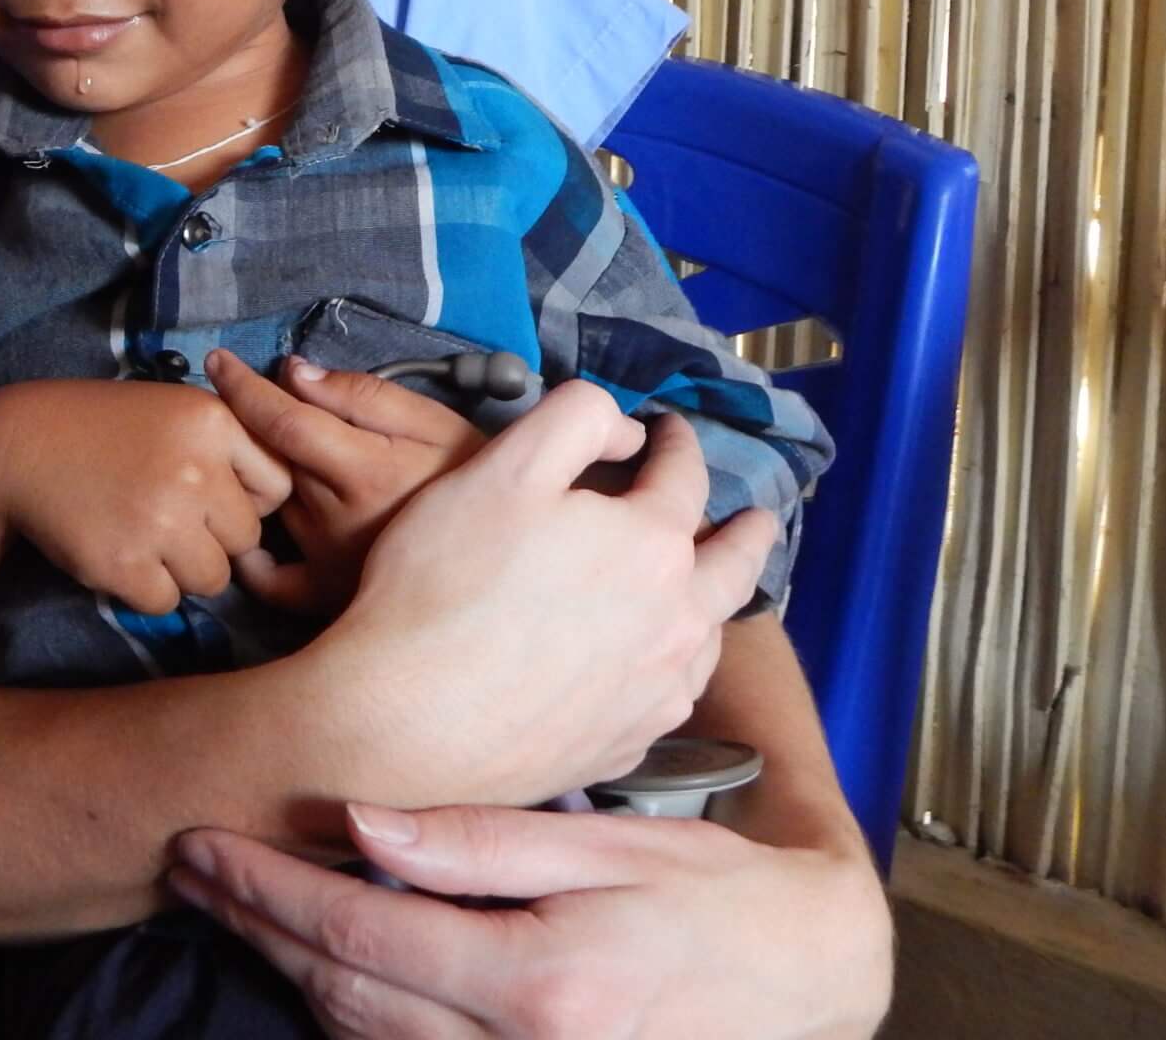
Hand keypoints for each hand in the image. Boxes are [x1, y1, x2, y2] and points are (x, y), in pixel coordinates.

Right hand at [0, 378, 293, 613]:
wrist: (21, 448)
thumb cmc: (108, 429)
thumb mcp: (178, 409)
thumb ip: (234, 443)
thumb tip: (290, 498)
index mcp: (213, 422)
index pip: (277, 486)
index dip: (248, 498)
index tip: (214, 496)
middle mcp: (195, 470)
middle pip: (247, 538)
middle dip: (215, 538)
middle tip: (170, 517)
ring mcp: (159, 520)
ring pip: (214, 578)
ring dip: (184, 569)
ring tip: (145, 535)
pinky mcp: (123, 564)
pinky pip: (167, 601)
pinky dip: (145, 588)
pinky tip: (119, 552)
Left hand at [168, 803, 891, 1039]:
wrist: (812, 982)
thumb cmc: (717, 898)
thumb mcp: (608, 845)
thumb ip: (478, 842)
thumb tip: (358, 821)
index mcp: (537, 981)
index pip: (358, 931)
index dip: (267, 889)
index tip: (203, 846)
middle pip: (342, 992)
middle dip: (256, 926)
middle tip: (190, 867)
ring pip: (364, 1038)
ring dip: (289, 972)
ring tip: (232, 905)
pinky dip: (352, 1018)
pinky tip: (317, 968)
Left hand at [205, 350, 484, 614]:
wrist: (512, 557)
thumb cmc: (474, 479)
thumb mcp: (435, 423)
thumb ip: (364, 396)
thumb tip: (295, 373)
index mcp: (363, 469)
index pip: (281, 420)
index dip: (242, 386)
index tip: (217, 361)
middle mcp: (334, 517)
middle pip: (269, 458)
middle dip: (255, 426)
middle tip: (260, 406)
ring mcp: (324, 560)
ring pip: (271, 501)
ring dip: (265, 478)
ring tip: (289, 463)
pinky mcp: (323, 597)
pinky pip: (268, 578)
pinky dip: (253, 556)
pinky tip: (255, 536)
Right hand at [288, 383, 776, 806]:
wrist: (410, 722)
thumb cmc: (447, 583)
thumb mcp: (503, 466)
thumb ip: (574, 421)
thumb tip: (626, 431)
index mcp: (653, 545)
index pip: (684, 477)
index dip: (676, 444)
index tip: (668, 430)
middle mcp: (677, 623)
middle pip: (734, 567)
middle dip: (745, 533)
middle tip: (755, 519)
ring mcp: (656, 693)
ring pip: (709, 638)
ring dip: (715, 605)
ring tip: (709, 592)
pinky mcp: (626, 745)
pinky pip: (669, 696)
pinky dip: (673, 667)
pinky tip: (651, 667)